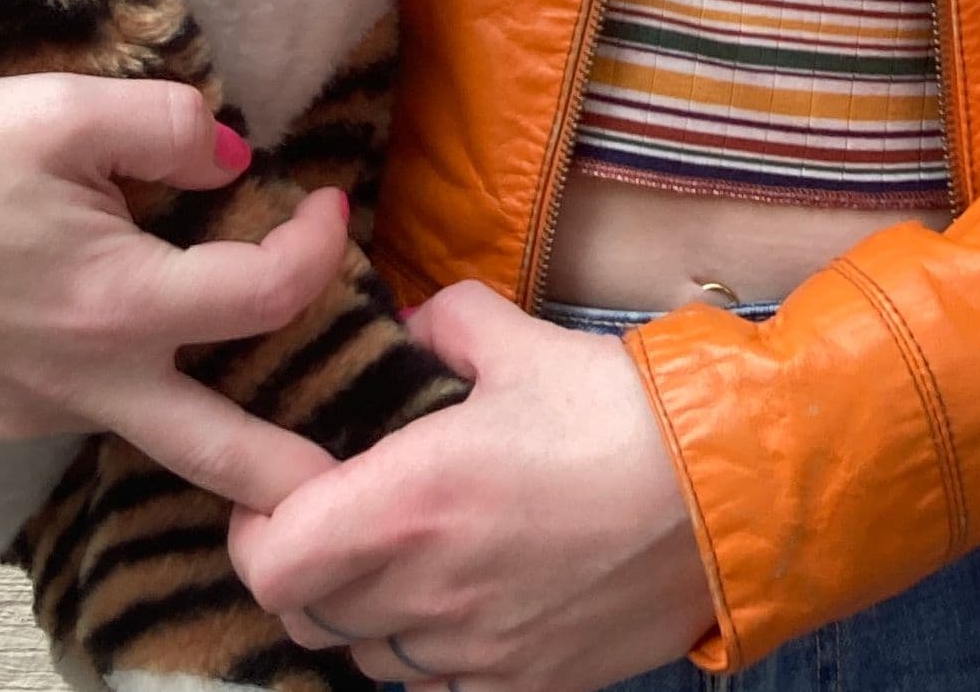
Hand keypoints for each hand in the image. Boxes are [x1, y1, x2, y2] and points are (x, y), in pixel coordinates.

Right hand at [0, 76, 349, 509]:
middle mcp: (86, 382)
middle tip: (353, 487)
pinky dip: (128, 383)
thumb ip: (168, 125)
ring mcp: (36, 412)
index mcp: (119, 306)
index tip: (327, 203)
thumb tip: (237, 159)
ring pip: (148, 429)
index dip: (317, 247)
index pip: (266, 295)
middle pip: (220, 451)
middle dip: (293, 475)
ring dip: (210, 416)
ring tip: (258, 393)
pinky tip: (128, 335)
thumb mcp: (66, 108)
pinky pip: (84, 409)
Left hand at [227, 282, 713, 691]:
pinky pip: (436, 685)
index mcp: (407, 502)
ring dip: (363, 610)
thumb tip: (408, 325)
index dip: (254, 527)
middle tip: (332, 514)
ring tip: (401, 552)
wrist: (725, 492)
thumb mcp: (518, 339)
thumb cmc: (617, 411)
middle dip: (303, 565)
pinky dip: (428, 647)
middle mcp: (425, 592)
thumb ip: (442, 323)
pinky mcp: (524, 685)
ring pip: (366, 656)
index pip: (268, 561)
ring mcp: (473, 652)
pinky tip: (463, 593)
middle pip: (305, 616)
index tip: (278, 487)